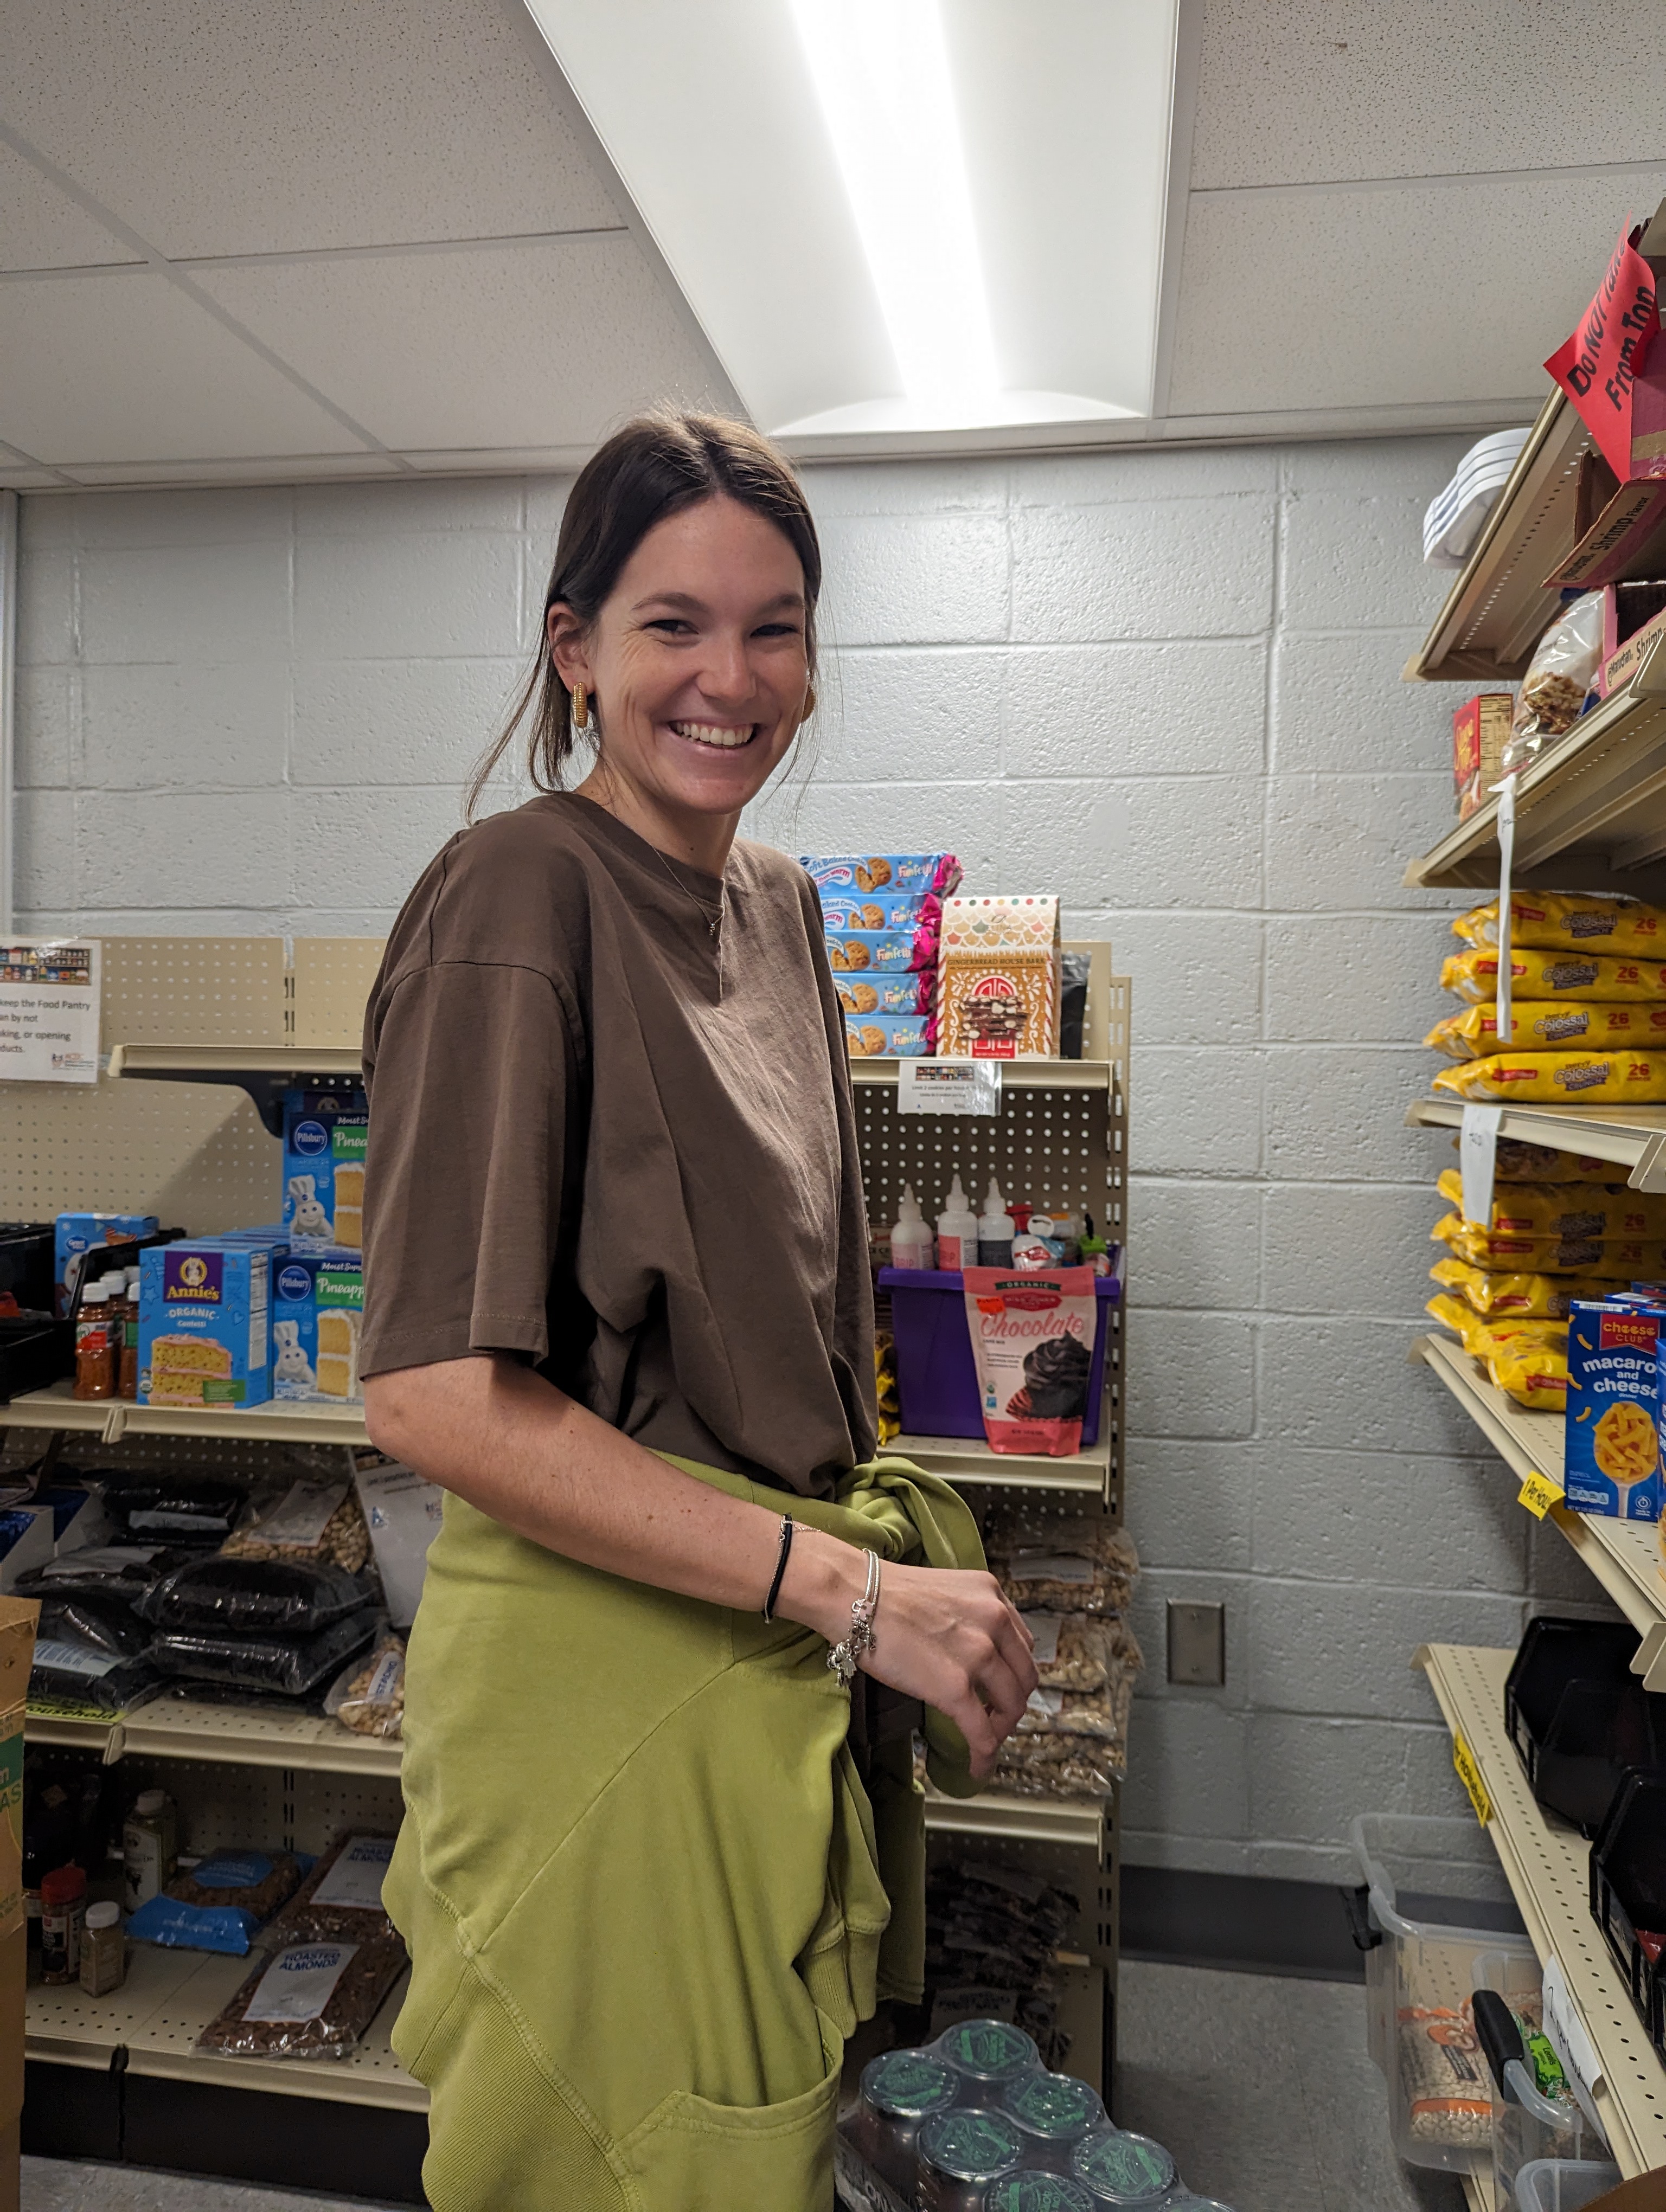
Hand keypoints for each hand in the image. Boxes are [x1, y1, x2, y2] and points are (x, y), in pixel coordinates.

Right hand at [780, 1533, 1037, 1779]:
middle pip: (1024, 1677)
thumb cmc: (887, 1594)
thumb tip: (971, 1650)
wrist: (855, 1596)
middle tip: (995, 1718)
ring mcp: (979, 1655)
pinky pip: (982, 1732)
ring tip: (985, 1740)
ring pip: (1011, 1706)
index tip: (1001, 1688)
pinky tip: (977, 1766)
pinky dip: (984, 1754)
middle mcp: (995, 1621)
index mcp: (993, 1596)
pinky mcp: (955, 1688)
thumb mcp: (947, 1592)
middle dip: (1013, 1704)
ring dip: (1001, 1729)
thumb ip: (969, 1616)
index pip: (1023, 1645)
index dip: (1014, 1673)